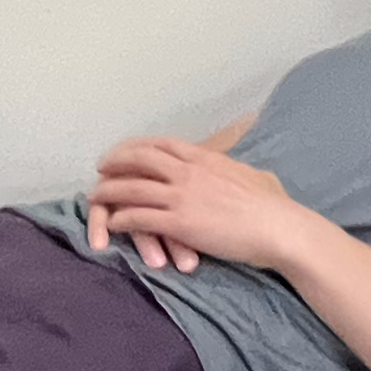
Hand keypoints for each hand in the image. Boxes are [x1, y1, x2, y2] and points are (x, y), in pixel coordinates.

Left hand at [84, 137, 309, 276]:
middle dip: (115, 162)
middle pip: (139, 159)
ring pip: (132, 188)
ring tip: (94, 198)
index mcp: (204, 157)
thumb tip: (239, 168)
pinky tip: (112, 224)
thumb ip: (235, 169)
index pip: (161, 144)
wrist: (277, 227)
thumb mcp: (253, 175)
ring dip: (109, 192)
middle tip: (100, 170)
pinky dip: (121, 219)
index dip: (136, 146)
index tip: (123, 150)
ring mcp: (181, 196)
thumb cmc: (273, 205)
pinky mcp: (179, 223)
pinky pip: (139, 217)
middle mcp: (188, 171)